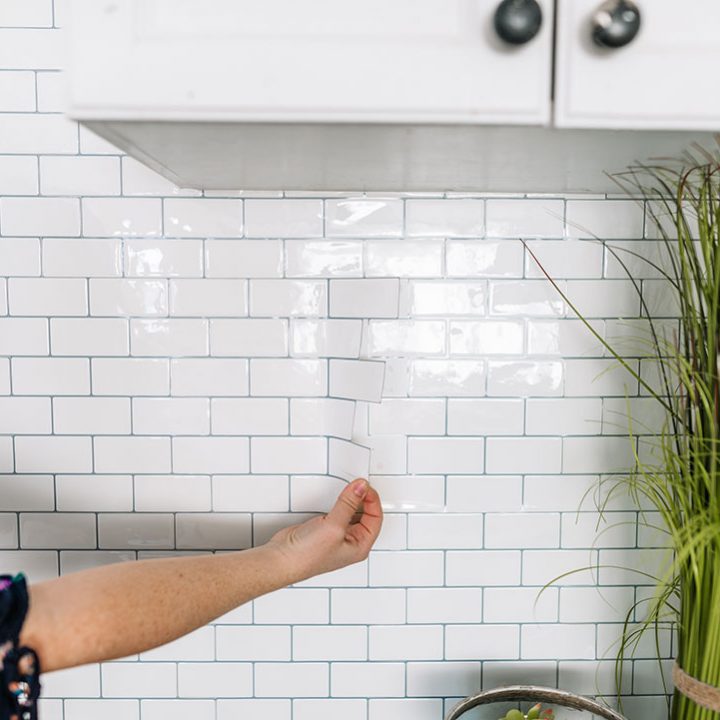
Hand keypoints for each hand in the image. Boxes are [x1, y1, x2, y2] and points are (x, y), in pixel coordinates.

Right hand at [266, 478, 382, 583]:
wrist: (281, 559)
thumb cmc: (307, 556)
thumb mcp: (333, 526)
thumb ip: (349, 504)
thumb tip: (361, 488)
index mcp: (360, 546)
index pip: (375, 518)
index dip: (372, 500)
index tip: (364, 486)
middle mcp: (351, 542)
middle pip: (366, 514)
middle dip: (364, 498)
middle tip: (357, 485)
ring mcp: (337, 535)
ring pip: (352, 512)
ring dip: (352, 499)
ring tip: (349, 488)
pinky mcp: (325, 529)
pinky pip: (339, 511)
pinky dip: (340, 502)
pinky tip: (337, 497)